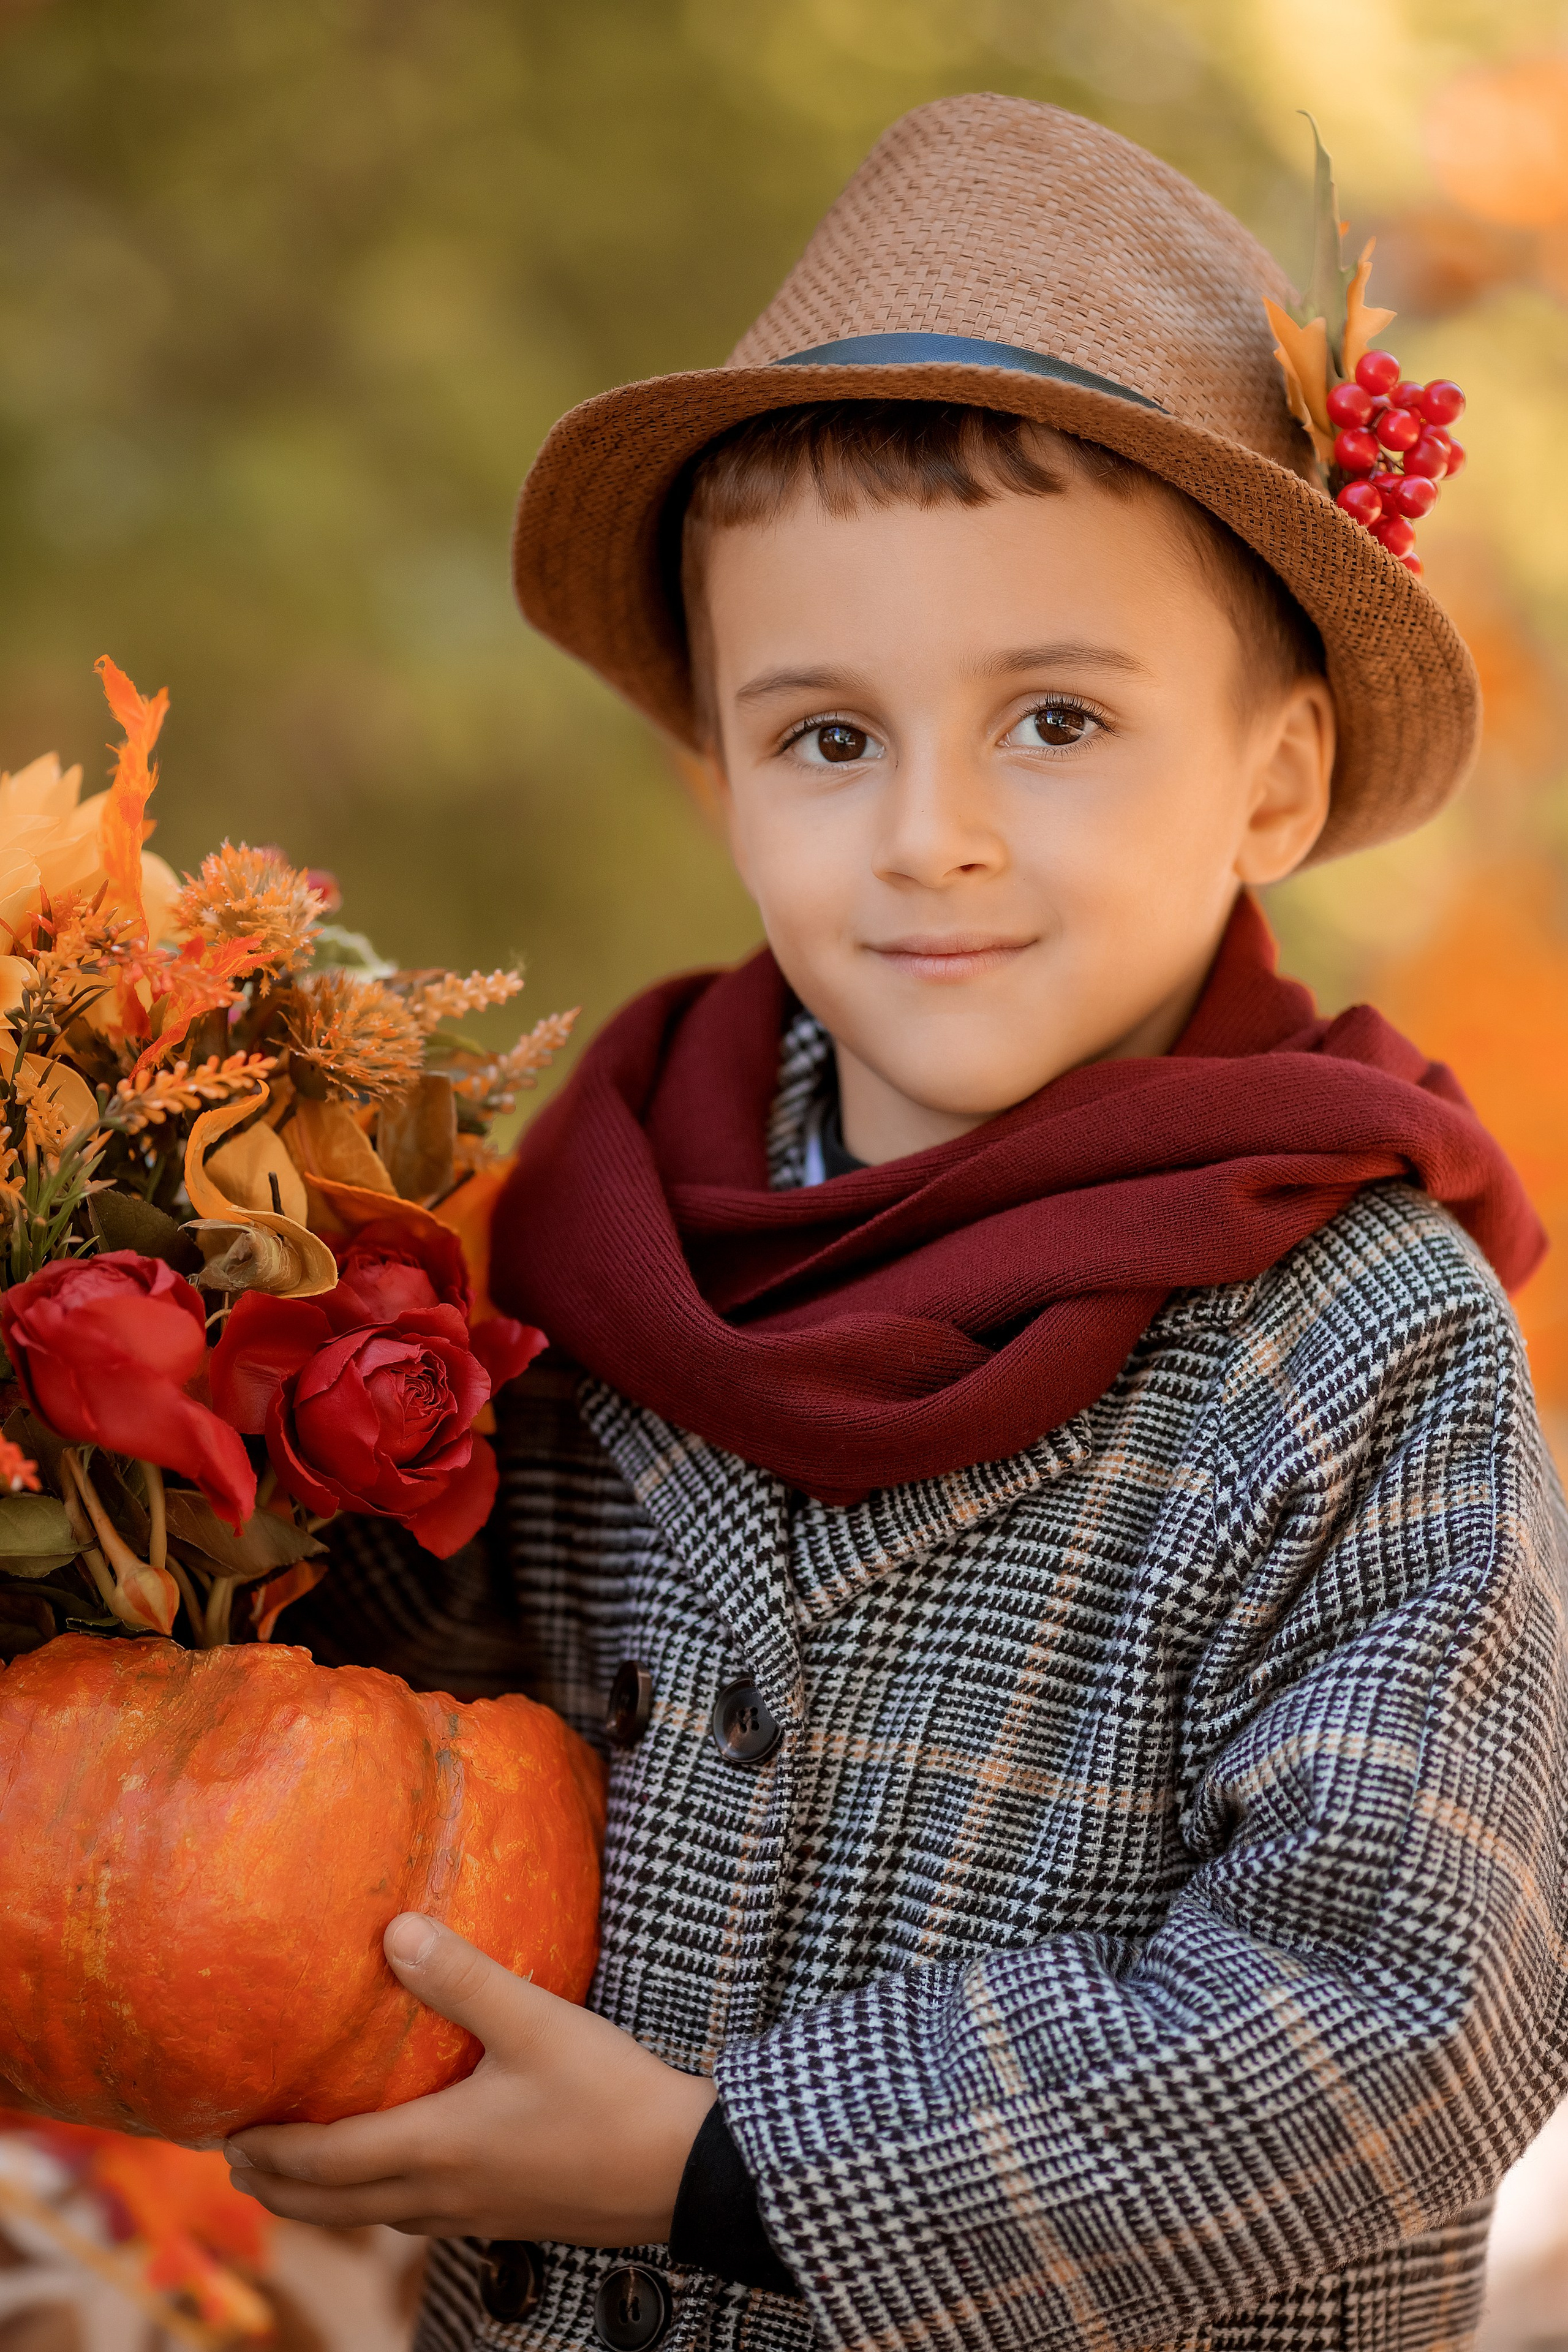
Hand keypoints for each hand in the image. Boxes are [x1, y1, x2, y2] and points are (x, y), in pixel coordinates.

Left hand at [223, 1913, 716, 2242]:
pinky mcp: (507, 2217)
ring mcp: (474, 2214)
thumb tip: (393, 1931)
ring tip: (300, 2171)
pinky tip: (400, 2177)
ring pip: (375, 2216)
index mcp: (434, 2148)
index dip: (267, 2152)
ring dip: (325, 2198)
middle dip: (278, 2187)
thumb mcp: (536, 2021)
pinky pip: (416, 2218)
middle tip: (237, 2163)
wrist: (683, 2172)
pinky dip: (378, 2202)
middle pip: (334, 2205)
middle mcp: (441, 2193)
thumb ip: (463, 1977)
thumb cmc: (610, 2095)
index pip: (322, 2163)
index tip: (223, 2136)